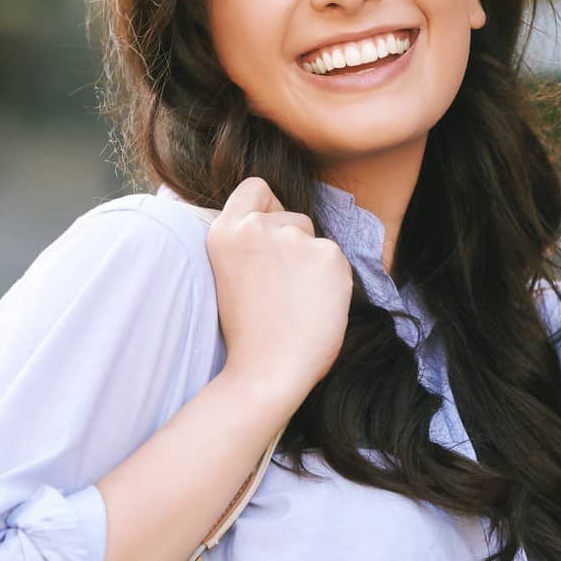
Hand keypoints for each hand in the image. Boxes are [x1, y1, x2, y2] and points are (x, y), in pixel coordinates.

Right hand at [206, 175, 353, 408]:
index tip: (269, 237)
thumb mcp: (231, 274)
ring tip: (296, 302)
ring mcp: (294, 238)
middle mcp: (257, 227)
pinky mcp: (327, 255)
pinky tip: (315, 306)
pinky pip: (336, 261)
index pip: (254, 188)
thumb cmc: (249, 333)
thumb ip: (250, 245)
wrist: (267, 371)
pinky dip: (331, 281)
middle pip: (291, 217)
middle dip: (292, 244)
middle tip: (280, 289)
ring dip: (311, 264)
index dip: (267, 209)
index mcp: (224, 232)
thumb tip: (281, 228)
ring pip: (314, 239)